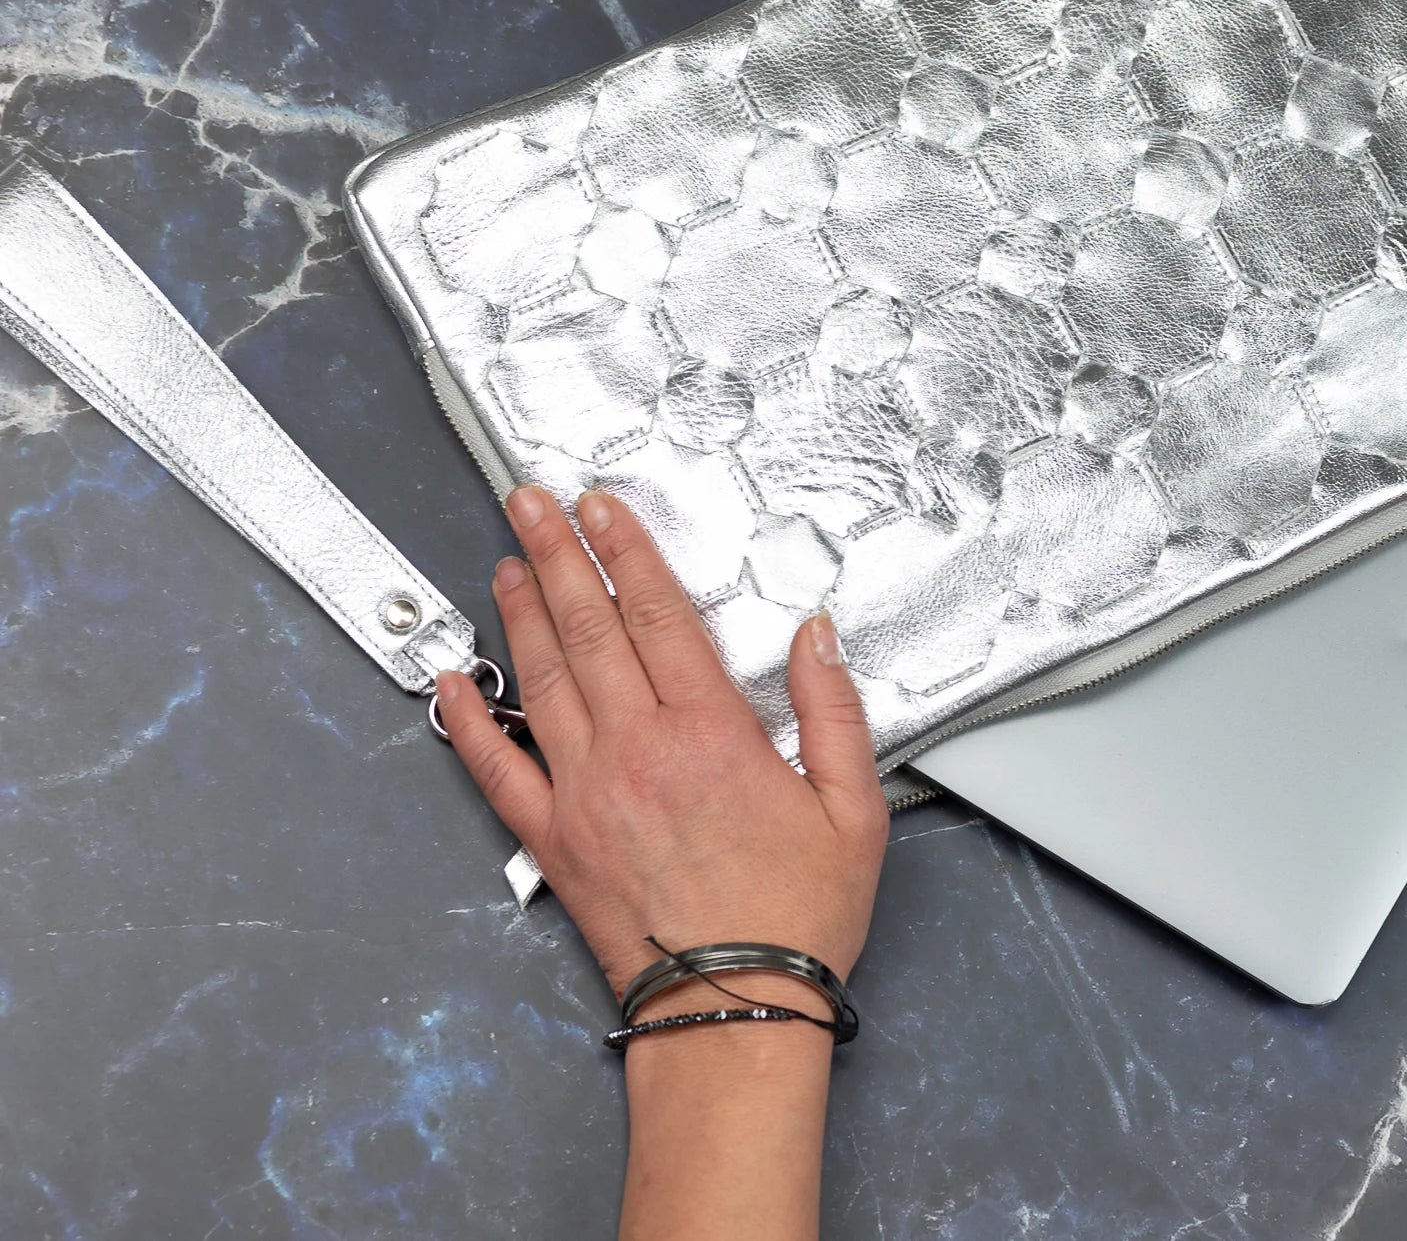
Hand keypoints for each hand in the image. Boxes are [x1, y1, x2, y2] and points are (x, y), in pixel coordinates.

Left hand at [435, 486, 888, 1015]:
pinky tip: (452, 681)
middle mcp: (638, 750)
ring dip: (520, 612)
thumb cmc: (796, 916)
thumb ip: (833, 710)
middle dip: (557, 554)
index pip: (658, 615)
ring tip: (507, 561)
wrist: (733, 1006)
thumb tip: (816, 636)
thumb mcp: (854, 807)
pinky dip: (467, 720)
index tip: (602, 508)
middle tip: (529, 502)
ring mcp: (586, 792)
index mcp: (712, 734)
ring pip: (541, 680)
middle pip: (587, 628)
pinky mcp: (553, 839)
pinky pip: (496, 768)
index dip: (627, 551)